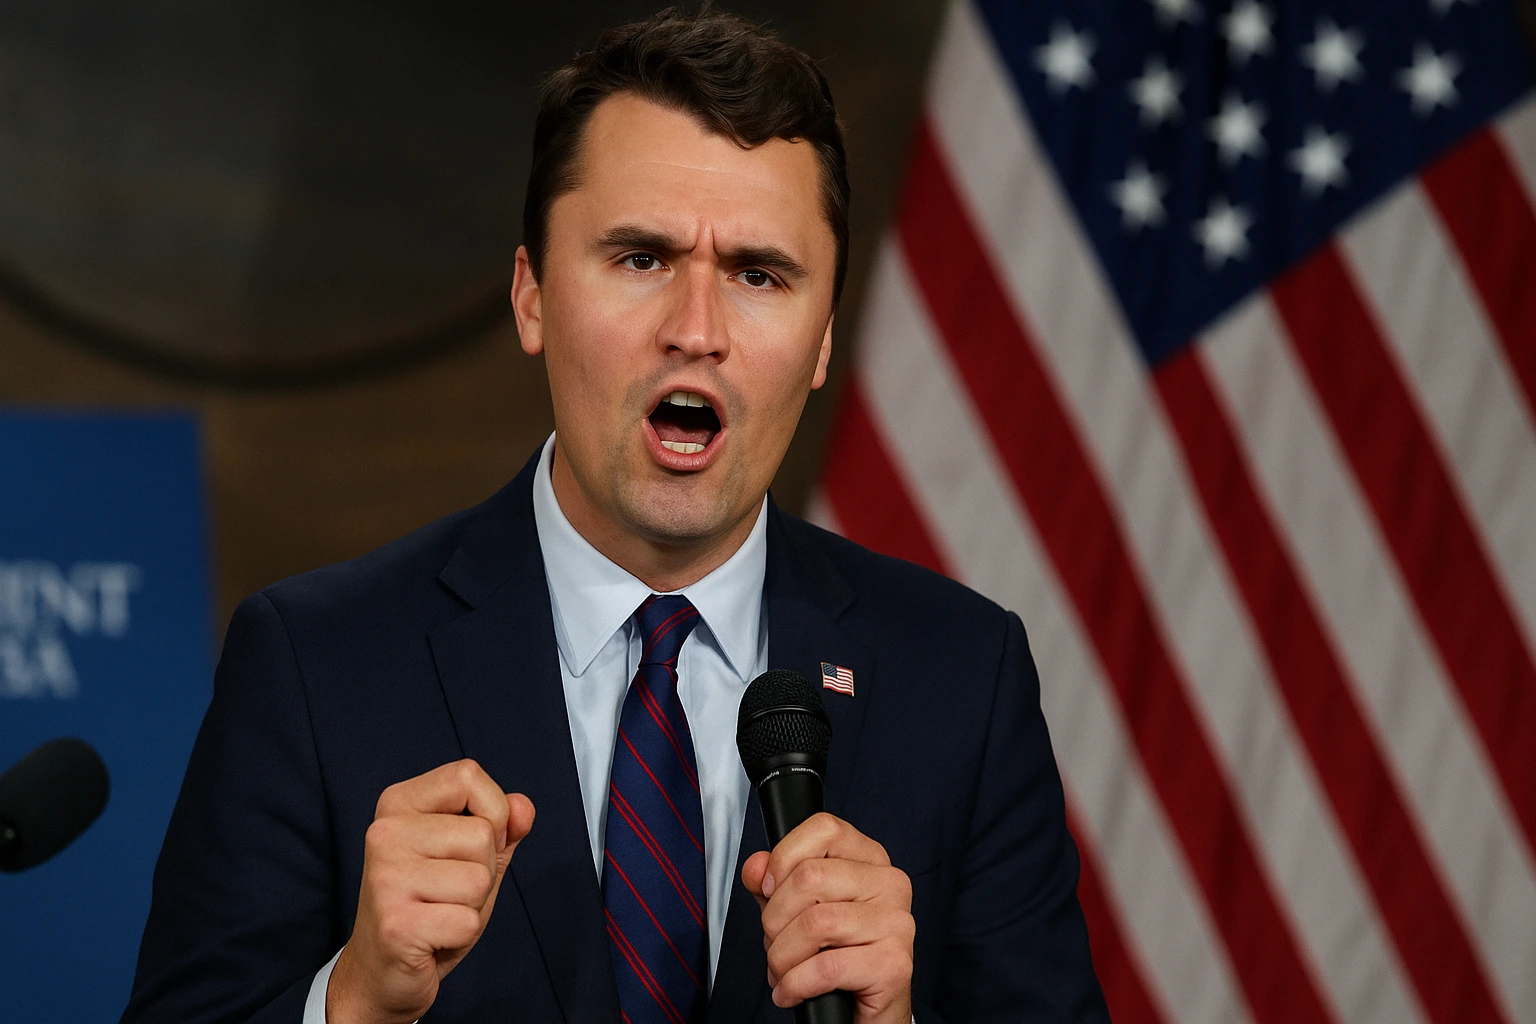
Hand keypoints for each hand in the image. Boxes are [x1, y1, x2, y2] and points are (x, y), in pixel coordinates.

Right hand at [327, 759, 535, 1023]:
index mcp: (398, 803)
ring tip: (439, 913)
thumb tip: (524, 807)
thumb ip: (502, 826)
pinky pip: (467, 921)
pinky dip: (461, 935)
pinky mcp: (395, 924)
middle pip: (482, 834)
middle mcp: (384, 832)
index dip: (491, 813)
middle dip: (482, 870)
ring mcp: (385, 878)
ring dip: (472, 905)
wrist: (381, 972)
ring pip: (479, 878)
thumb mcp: (471, 857)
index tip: (466, 847)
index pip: (468, 775)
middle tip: (446, 893)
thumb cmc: (430, 905)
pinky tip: (431, 939)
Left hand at [741, 812, 913, 1023]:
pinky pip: (826, 968)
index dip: (785, 857)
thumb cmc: (837, 956)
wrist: (870, 1013)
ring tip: (782, 972)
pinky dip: (795, 985)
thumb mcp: (796, 912)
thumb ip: (774, 884)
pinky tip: (791, 992)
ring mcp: (896, 923)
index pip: (825, 829)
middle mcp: (890, 884)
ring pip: (815, 923)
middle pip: (810, 877)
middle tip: (775, 944)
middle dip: (774, 919)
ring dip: (782, 957)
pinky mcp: (893, 964)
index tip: (769, 889)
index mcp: (870, 860)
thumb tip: (757, 867)